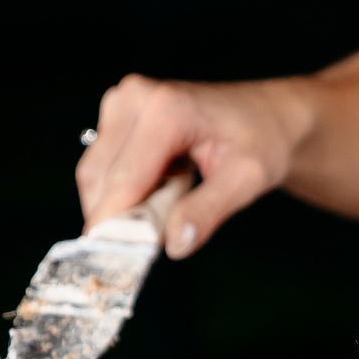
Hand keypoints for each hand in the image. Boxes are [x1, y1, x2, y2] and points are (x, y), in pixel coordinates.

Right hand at [78, 74, 312, 256]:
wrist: (263, 116)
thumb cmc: (260, 141)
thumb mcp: (247, 179)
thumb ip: (209, 211)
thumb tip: (176, 244)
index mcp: (168, 108)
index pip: (125, 178)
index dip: (114, 224)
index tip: (111, 262)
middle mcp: (136, 97)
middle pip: (101, 176)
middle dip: (115, 218)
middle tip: (140, 250)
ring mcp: (123, 101)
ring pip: (95, 173)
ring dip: (115, 206)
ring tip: (156, 217)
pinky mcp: (117, 112)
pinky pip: (102, 165)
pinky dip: (118, 192)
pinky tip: (150, 198)